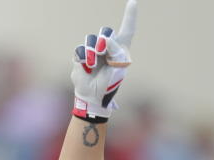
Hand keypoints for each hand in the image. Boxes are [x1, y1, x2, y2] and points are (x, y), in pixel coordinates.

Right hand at [70, 0, 137, 119]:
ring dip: (93, 52)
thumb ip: (115, 52)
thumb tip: (106, 39)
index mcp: (120, 50)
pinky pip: (81, 49)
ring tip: (94, 65)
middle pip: (106, 31)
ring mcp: (93, 50)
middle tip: (104, 53)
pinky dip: (84, 58)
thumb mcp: (117, 69)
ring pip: (91, 38)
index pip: (127, 30)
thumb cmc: (109, 84)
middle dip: (105, 41)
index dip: (130, 16)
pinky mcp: (81, 55)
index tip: (133, 2)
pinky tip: (86, 67)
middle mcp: (107, 47)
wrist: (93, 97)